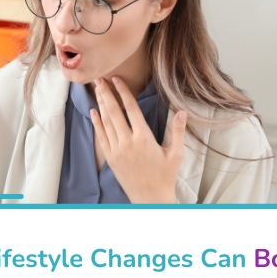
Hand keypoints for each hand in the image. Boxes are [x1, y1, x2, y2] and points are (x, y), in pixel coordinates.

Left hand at [90, 76, 185, 203]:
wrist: (150, 198)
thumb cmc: (165, 176)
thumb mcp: (176, 153)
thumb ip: (178, 131)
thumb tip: (183, 111)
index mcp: (144, 138)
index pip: (130, 108)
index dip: (123, 92)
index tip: (116, 79)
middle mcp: (127, 142)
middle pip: (113, 111)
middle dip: (106, 93)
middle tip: (99, 79)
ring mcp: (116, 150)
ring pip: (105, 122)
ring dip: (100, 104)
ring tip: (96, 90)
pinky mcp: (110, 158)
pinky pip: (101, 136)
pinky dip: (96, 123)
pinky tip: (93, 111)